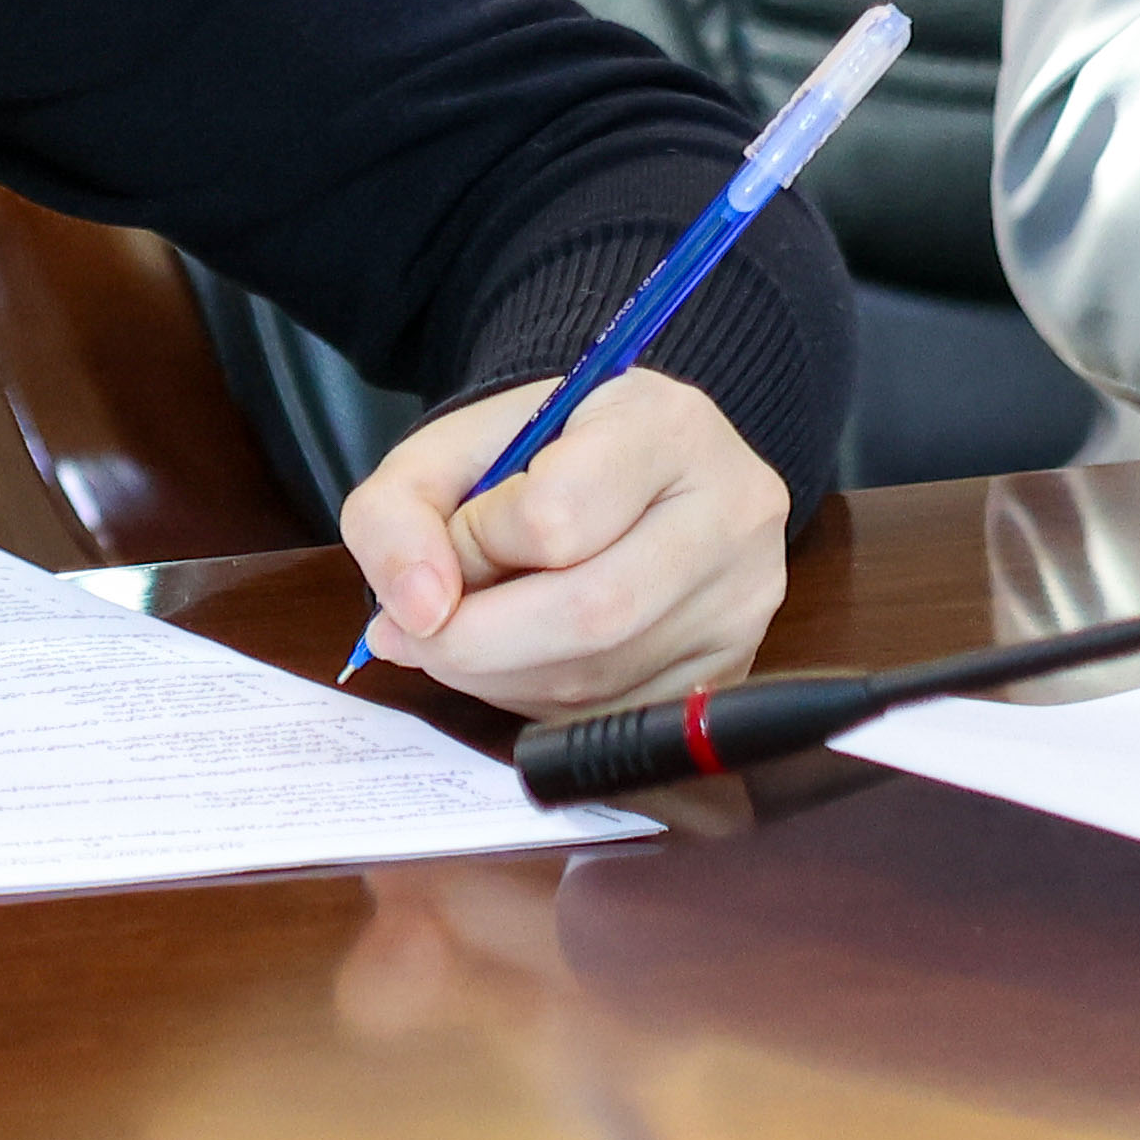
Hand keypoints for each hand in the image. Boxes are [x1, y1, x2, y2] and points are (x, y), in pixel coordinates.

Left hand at [338, 368, 792, 713]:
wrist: (618, 469)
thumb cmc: (530, 459)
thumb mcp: (442, 455)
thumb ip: (395, 516)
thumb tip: (416, 613)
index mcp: (665, 426)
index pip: (553, 517)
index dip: (472, 546)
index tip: (449, 538)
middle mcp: (732, 508)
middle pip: (591, 612)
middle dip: (474, 639)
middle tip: (418, 629)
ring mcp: (745, 595)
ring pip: (601, 676)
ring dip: (499, 675)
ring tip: (466, 633)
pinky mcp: (736, 662)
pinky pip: (619, 713)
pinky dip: (542, 700)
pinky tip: (522, 657)